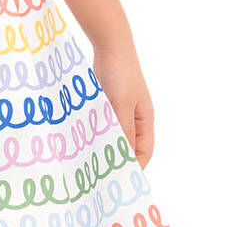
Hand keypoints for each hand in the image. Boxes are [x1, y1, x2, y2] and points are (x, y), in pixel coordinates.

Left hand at [90, 39, 153, 168]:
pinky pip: (101, 124)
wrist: (109, 45)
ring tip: (87, 163)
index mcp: (145, 120)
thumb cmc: (120, 74)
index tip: (118, 182)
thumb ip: (122, 131)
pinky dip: (94, 133)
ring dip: (103, 147)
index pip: (144, 152)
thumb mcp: (120, 105)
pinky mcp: (106, 103)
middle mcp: (135, 118)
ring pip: (112, 135)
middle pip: (128, 146)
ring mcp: (120, 110)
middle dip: (116, 160)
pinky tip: (80, 141)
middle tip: (98, 176)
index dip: (135, 167)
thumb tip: (123, 157)